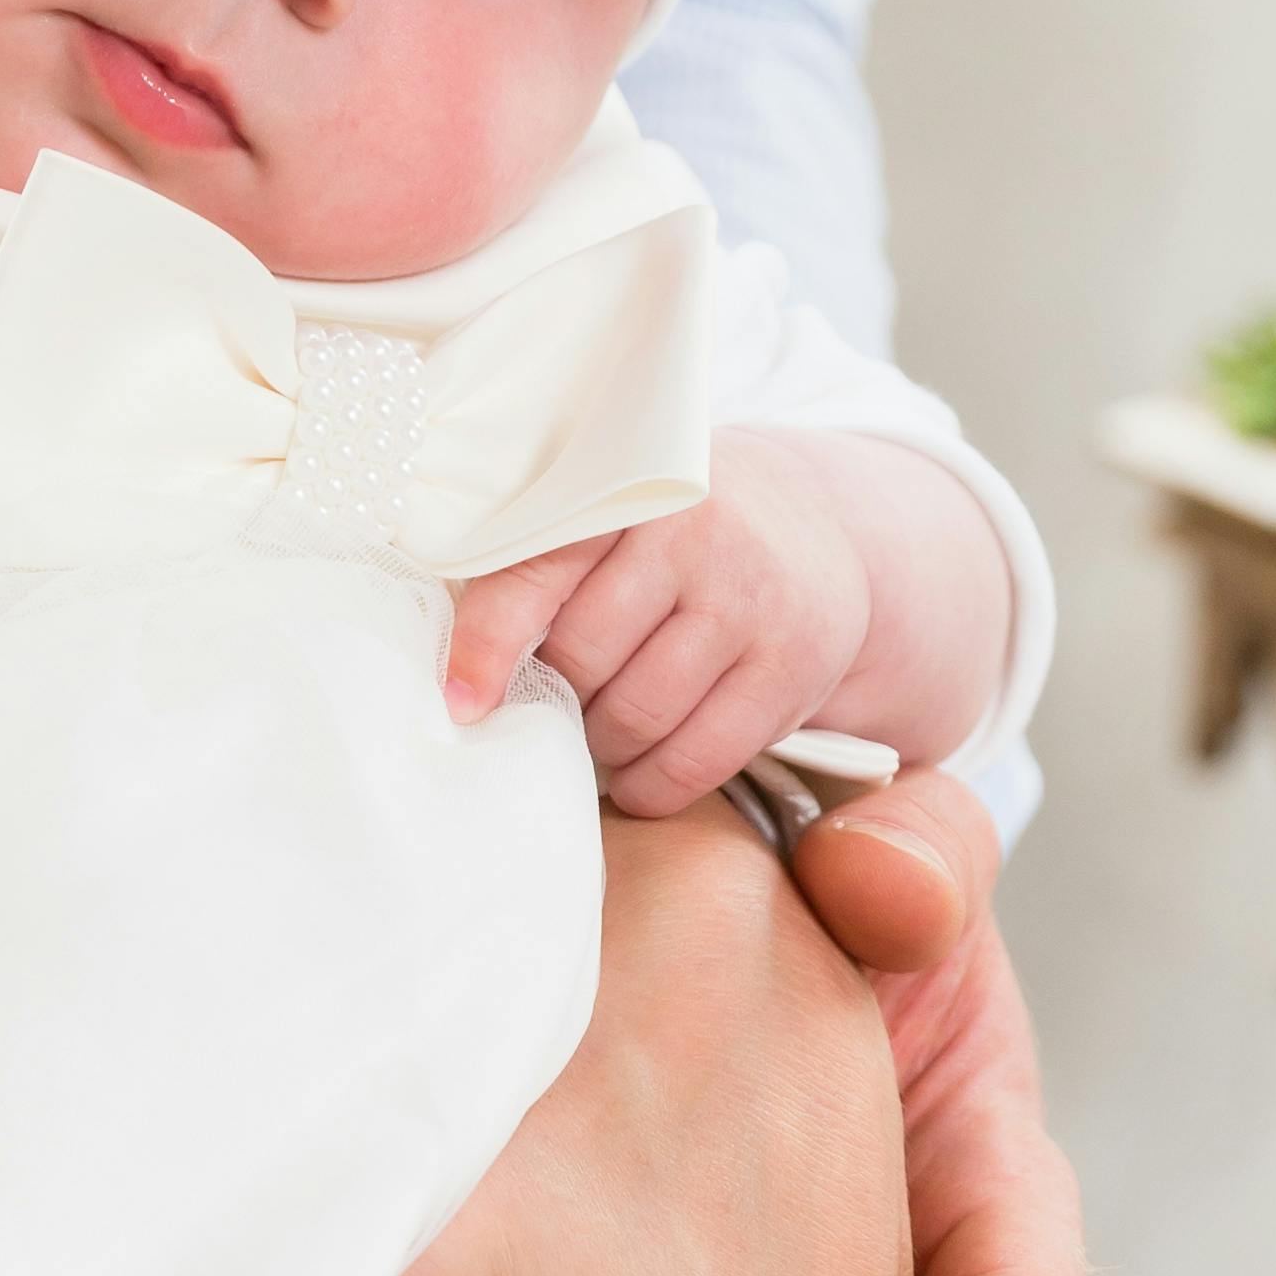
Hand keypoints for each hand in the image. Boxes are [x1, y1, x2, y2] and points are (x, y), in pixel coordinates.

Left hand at [446, 425, 1012, 819]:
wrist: (819, 524)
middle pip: (583, 659)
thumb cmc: (679, 532)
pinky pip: (696, 761)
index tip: (461, 702)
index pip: (540, 571)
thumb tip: (455, 665)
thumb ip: (545, 556)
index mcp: (631, 490)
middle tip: (554, 703)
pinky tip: (637, 773)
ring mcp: (752, 603)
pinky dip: (649, 785)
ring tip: (597, 737)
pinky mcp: (793, 668)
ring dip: (600, 748)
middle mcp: (698, 538)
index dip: (489, 643)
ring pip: (636, 718)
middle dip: (555, 699)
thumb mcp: (621, 510)